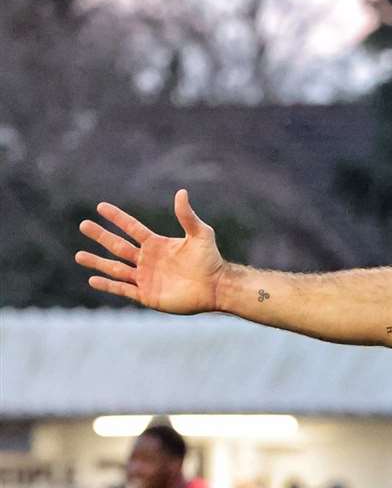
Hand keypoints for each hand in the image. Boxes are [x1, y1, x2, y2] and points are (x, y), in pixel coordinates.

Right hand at [75, 189, 225, 312]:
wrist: (216, 288)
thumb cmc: (211, 260)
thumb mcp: (200, 234)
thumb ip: (187, 216)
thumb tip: (181, 192)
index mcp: (157, 244)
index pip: (132, 228)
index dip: (117, 218)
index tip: (100, 207)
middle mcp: (148, 260)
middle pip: (118, 246)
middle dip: (101, 236)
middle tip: (83, 225)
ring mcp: (146, 278)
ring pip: (116, 269)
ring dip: (97, 262)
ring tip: (79, 256)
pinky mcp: (147, 295)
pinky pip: (123, 289)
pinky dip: (108, 286)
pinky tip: (92, 280)